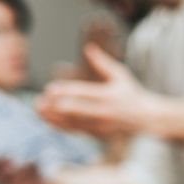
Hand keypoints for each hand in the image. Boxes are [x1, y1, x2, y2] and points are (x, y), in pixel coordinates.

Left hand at [37, 44, 158, 137]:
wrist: (146, 120)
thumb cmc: (131, 94)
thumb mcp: (120, 75)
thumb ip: (102, 63)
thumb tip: (88, 48)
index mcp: (109, 95)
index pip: (83, 93)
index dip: (65, 92)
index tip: (49, 89)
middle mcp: (104, 112)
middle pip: (75, 110)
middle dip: (55, 106)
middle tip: (38, 101)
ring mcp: (100, 126)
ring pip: (72, 123)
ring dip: (53, 118)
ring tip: (37, 110)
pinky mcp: (97, 135)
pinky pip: (75, 131)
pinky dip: (60, 127)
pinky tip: (47, 121)